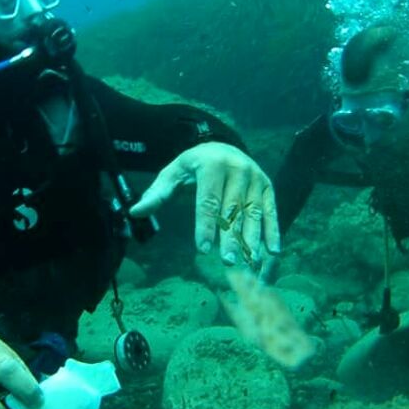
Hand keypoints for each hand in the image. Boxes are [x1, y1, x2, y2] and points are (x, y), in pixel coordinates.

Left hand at [129, 142, 280, 265]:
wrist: (224, 145)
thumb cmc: (194, 165)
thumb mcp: (174, 172)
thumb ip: (158, 193)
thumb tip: (135, 212)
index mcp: (212, 165)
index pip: (208, 200)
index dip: (205, 225)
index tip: (202, 249)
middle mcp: (237, 170)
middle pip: (232, 209)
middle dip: (230, 237)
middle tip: (227, 261)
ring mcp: (255, 178)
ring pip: (253, 213)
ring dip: (253, 239)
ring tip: (250, 262)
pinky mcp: (267, 186)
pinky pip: (271, 211)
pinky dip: (273, 231)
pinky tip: (272, 251)